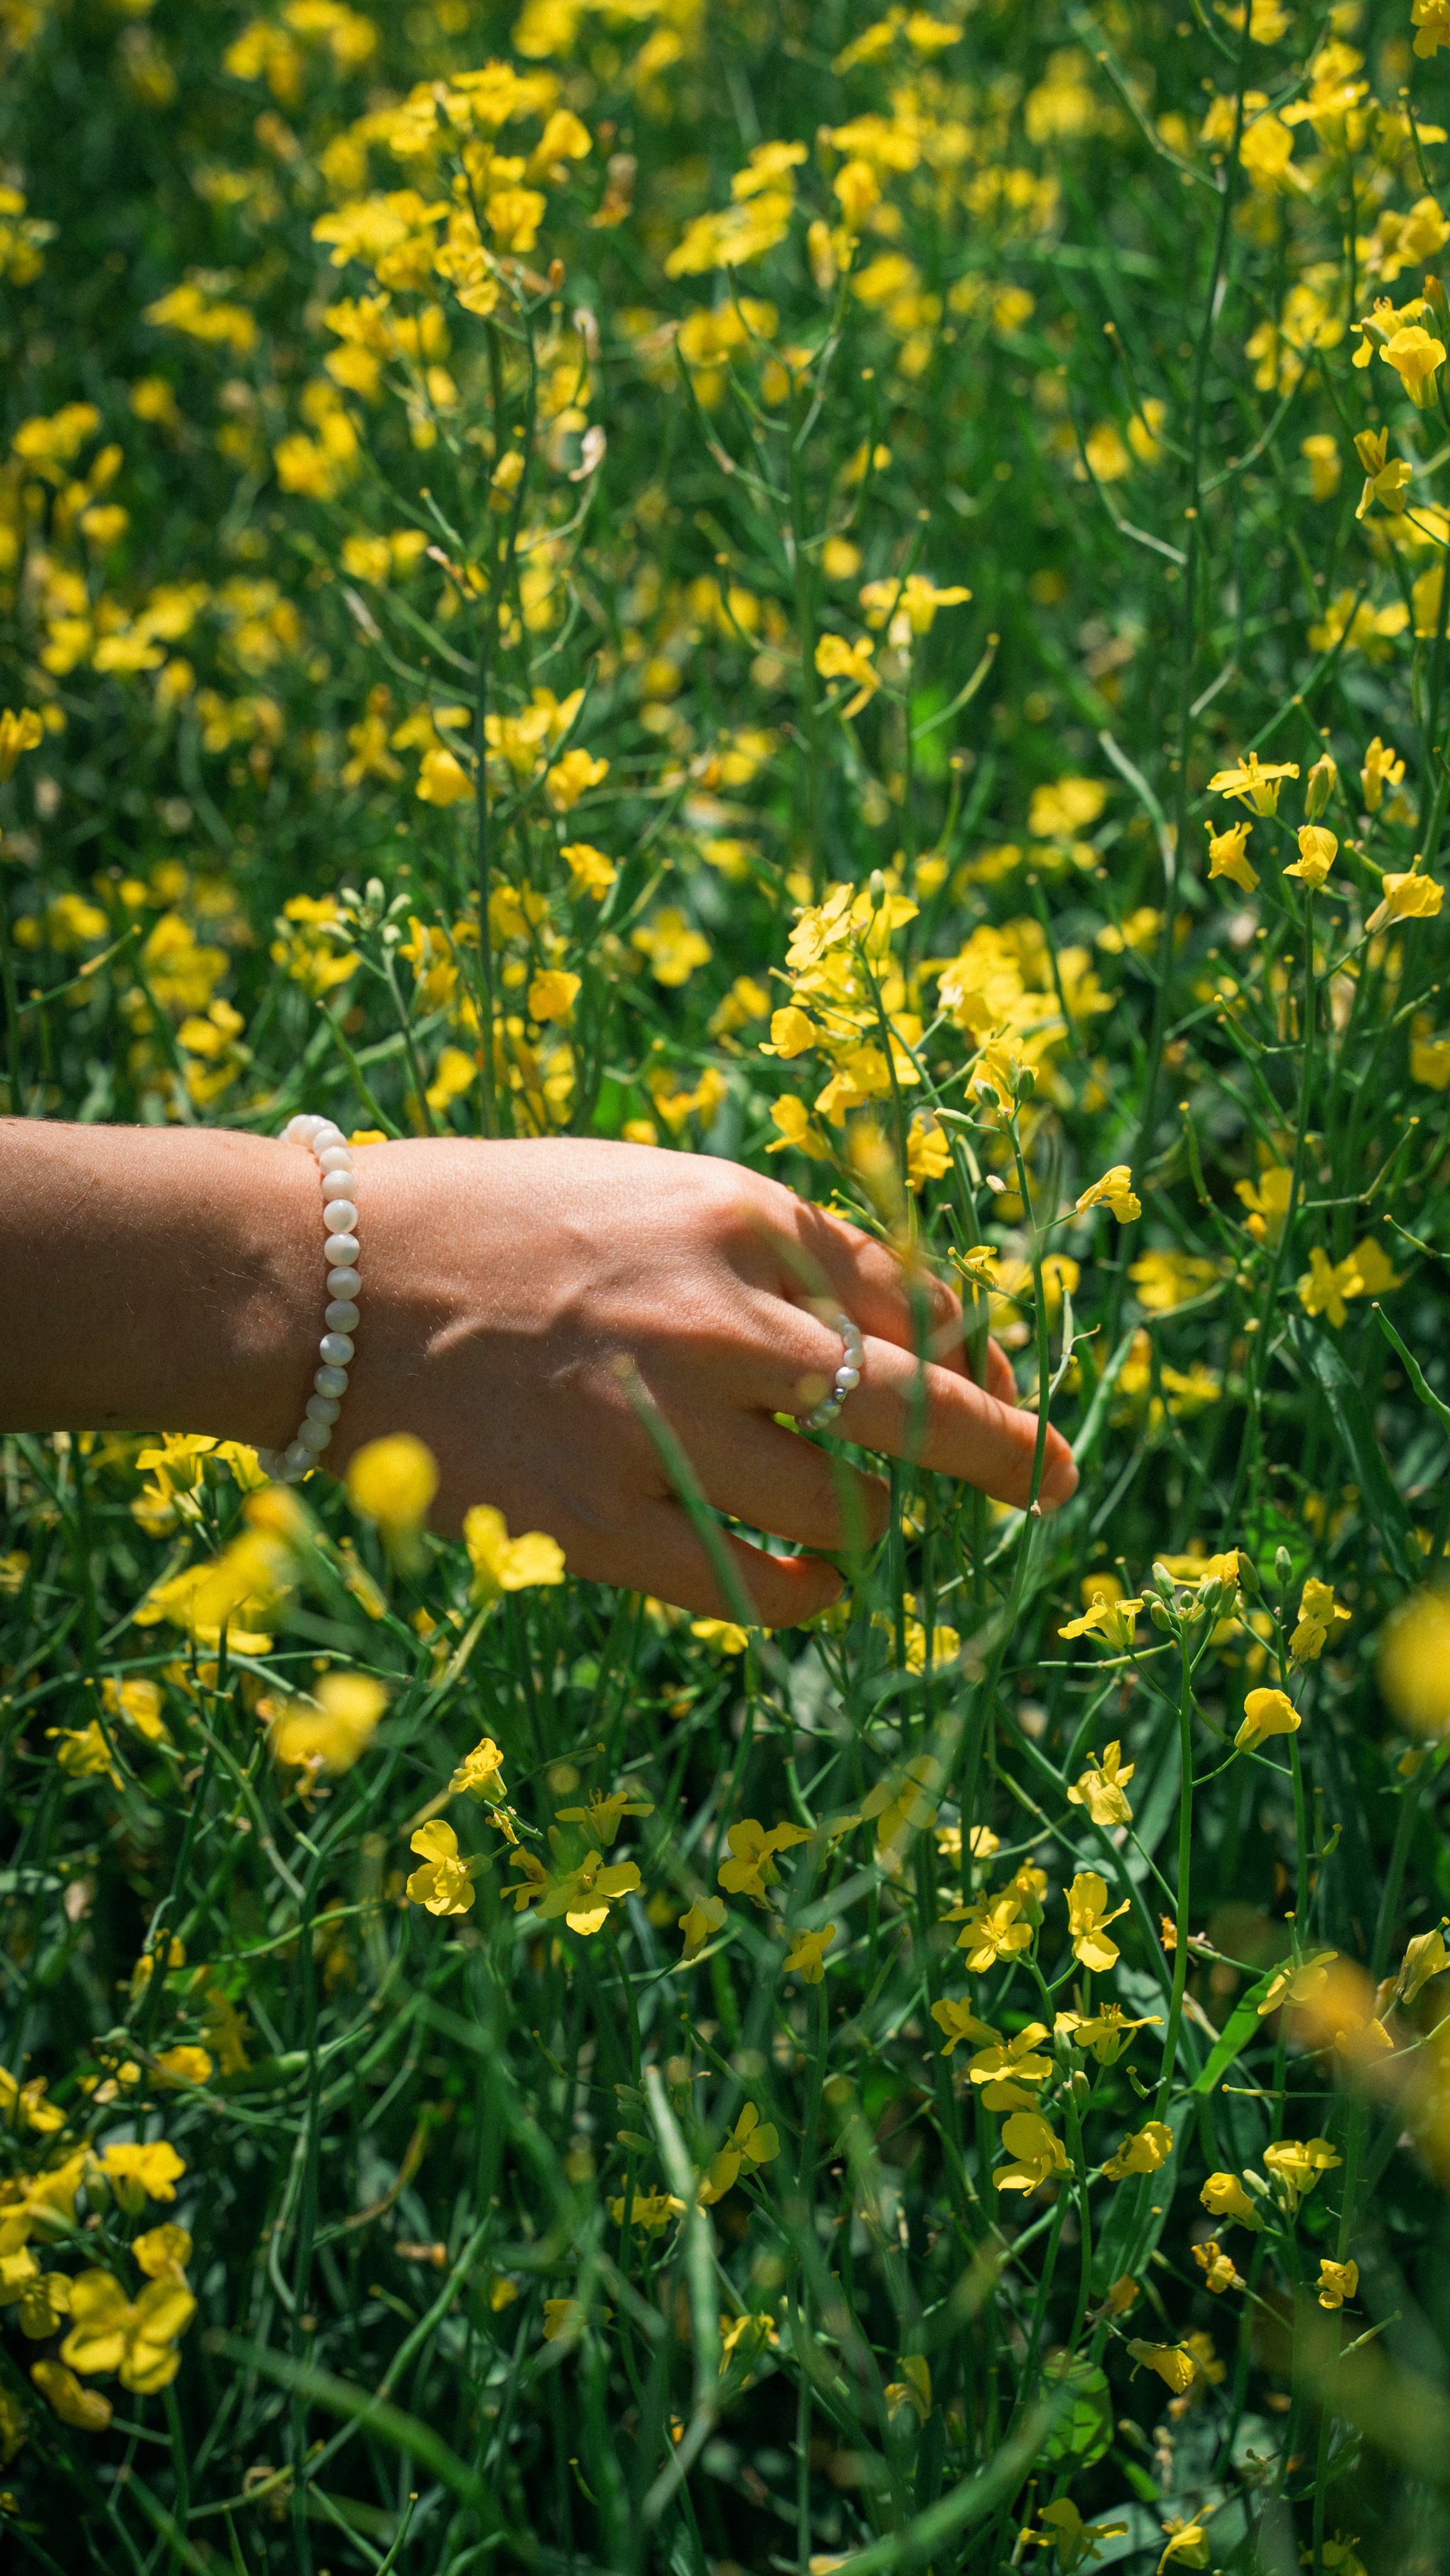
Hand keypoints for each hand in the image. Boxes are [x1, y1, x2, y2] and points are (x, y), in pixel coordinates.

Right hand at [337, 1137, 1076, 1621]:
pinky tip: (809, 1589)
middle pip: (921, 1410)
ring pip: (848, 1512)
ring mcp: (663, 1429)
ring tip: (854, 1531)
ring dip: (873, 1528)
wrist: (323, 1285)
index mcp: (738, 1214)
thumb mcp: (643, 1188)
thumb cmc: (486, 1220)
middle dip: (1008, 1453)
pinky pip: (756, 1588)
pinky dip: (805, 1595)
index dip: (970, 1354)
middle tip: (1052, 1481)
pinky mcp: (601, 1526)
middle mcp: (723, 1318)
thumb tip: (891, 1338)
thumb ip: (763, 1253)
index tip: (991, 1384)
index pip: (909, 1298)